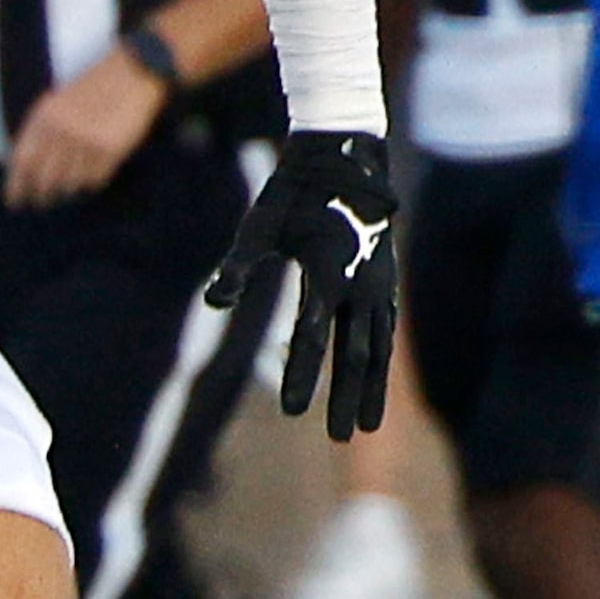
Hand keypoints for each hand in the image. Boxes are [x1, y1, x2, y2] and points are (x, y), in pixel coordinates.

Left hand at [3, 50, 167, 210]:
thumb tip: (26, 166)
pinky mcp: (111, 150)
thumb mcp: (56, 102)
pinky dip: (90, 183)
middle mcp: (62, 130)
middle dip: (40, 194)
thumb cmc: (92, 89)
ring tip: (65, 189)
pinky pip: (94, 180)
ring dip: (66, 189)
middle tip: (40, 203)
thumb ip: (41, 130)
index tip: (13, 201)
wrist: (130, 75)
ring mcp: (86, 141)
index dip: (15, 185)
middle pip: (43, 177)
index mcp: (44, 115)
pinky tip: (89, 178)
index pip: (22, 160)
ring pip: (69, 182)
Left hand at [205, 130, 398, 440]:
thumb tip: (214, 301)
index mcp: (325, 272)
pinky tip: (374, 381)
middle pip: (354, 354)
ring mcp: (378, 283)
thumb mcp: (258, 226)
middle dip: (344, 397)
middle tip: (338, 439)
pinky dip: (381, 360)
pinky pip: (386, 330)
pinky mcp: (384, 280)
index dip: (300, 375)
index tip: (290, 410)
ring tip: (365, 427)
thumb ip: (238, 267)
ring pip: (377, 348)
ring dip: (369, 387)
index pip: (310, 337)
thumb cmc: (291, 193)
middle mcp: (359, 283)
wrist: (340, 159)